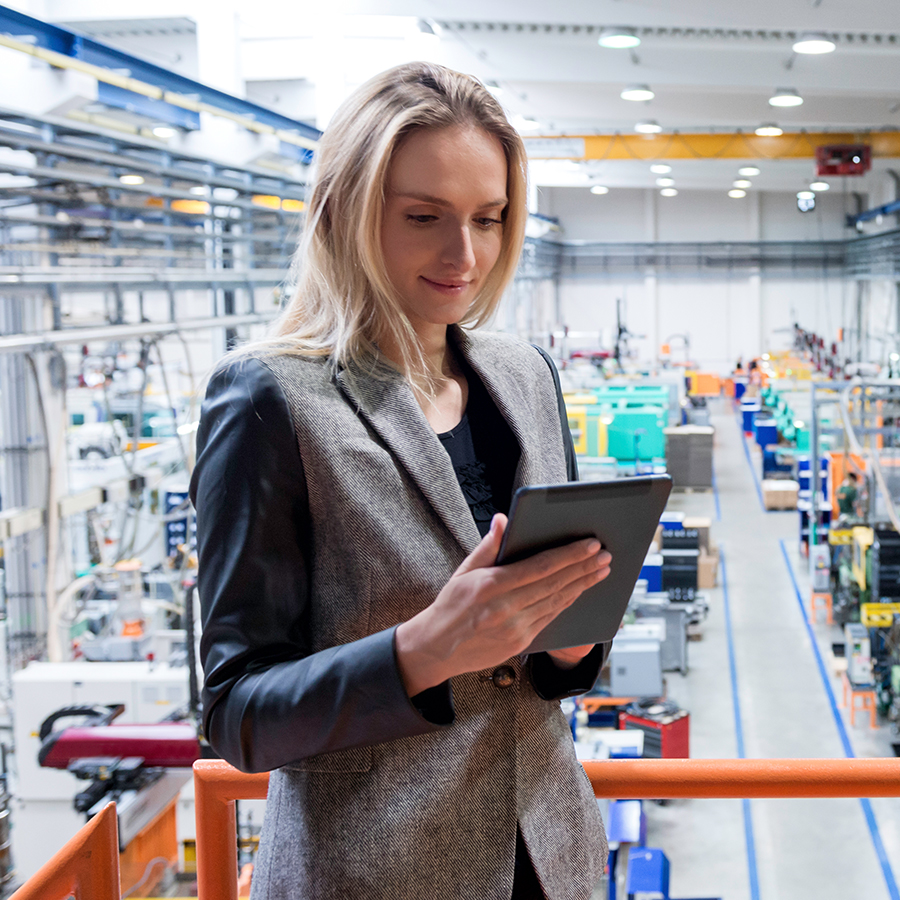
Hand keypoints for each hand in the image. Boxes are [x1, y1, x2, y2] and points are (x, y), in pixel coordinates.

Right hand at [395, 514, 611, 695]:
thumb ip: (488, 546)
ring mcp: (515, 629)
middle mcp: (506, 608)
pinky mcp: (520, 642)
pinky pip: (551, 618)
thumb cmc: (451, 604)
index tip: (590, 544)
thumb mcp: (464, 570)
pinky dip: (568, 602)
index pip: (540, 566)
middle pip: (555, 584)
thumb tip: (504, 519)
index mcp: (491, 585)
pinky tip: (580, 591)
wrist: (437, 648)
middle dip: (584, 567)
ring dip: (583, 585)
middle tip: (605, 554)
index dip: (569, 555)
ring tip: (601, 570)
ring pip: (558, 602)